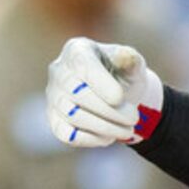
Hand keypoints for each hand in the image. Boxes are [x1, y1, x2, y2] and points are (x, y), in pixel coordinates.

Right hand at [45, 39, 163, 148]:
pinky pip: (67, 134)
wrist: (119, 95)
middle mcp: (58, 72)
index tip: (119, 98)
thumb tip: (126, 57)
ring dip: (105, 127)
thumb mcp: (131, 64)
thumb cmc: (122, 75)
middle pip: (78, 94)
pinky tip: (109, 137)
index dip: (101, 84)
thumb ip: (130, 59)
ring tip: (128, 130)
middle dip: (110, 110)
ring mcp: (54, 97)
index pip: (83, 66)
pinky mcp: (55, 121)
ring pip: (74, 116)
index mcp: (77, 50)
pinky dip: (91, 138)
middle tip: (134, 118)